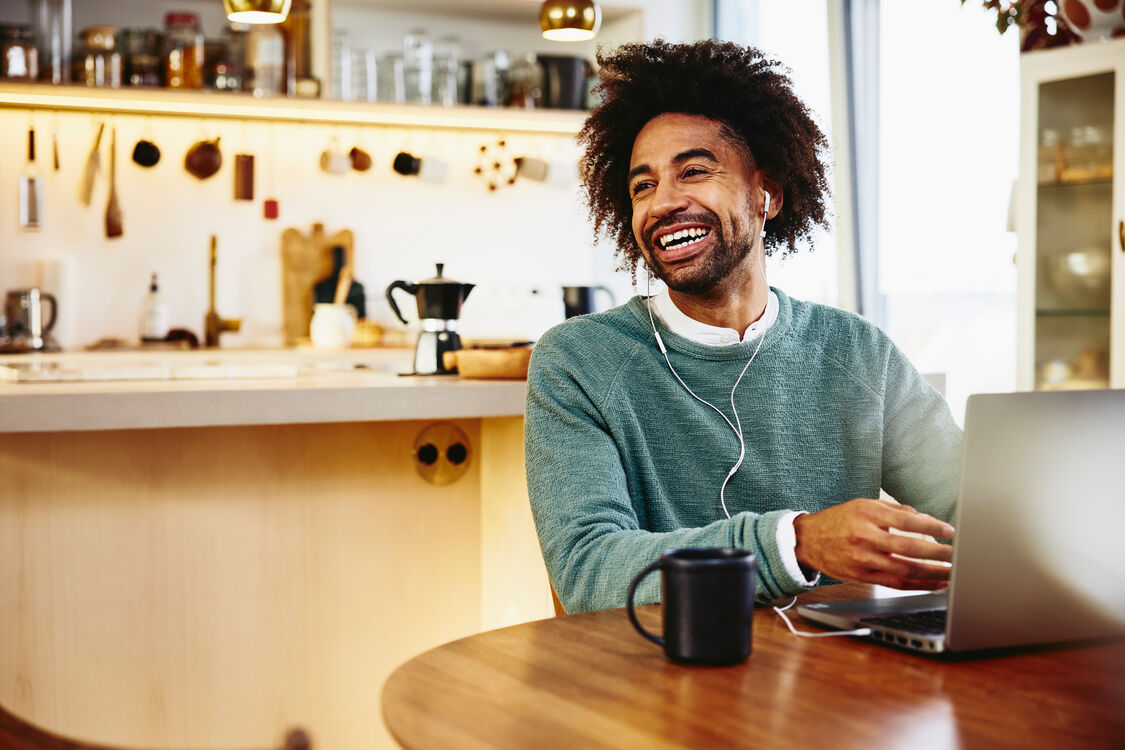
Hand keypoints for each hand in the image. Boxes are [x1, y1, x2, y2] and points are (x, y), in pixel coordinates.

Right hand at [793, 499, 954, 589]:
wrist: (808, 540)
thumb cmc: (838, 521)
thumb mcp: (863, 506)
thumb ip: (894, 511)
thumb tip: (925, 520)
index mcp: (866, 514)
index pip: (906, 521)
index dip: (931, 527)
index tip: (949, 531)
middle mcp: (863, 537)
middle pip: (909, 548)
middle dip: (939, 553)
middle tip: (958, 554)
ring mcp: (862, 559)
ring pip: (905, 569)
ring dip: (933, 573)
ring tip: (952, 572)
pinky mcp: (861, 576)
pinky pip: (895, 583)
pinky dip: (919, 585)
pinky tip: (935, 583)